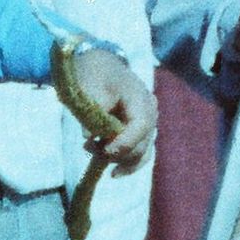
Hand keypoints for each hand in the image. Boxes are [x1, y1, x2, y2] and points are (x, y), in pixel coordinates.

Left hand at [54, 45, 155, 166]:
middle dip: (116, 152)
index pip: (140, 126)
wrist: (100, 66)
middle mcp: (151, 111)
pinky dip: (128, 163)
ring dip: (119, 159)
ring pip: (143, 152)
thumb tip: (89, 136)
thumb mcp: (88, 88)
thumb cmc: (94, 75)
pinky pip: (141, 152)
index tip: (104, 150)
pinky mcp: (143, 131)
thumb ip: (92, 112)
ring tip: (92, 150)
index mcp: (140, 97)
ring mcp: (149, 122)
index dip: (125, 142)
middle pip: (142, 143)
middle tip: (88, 147)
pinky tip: (114, 173)